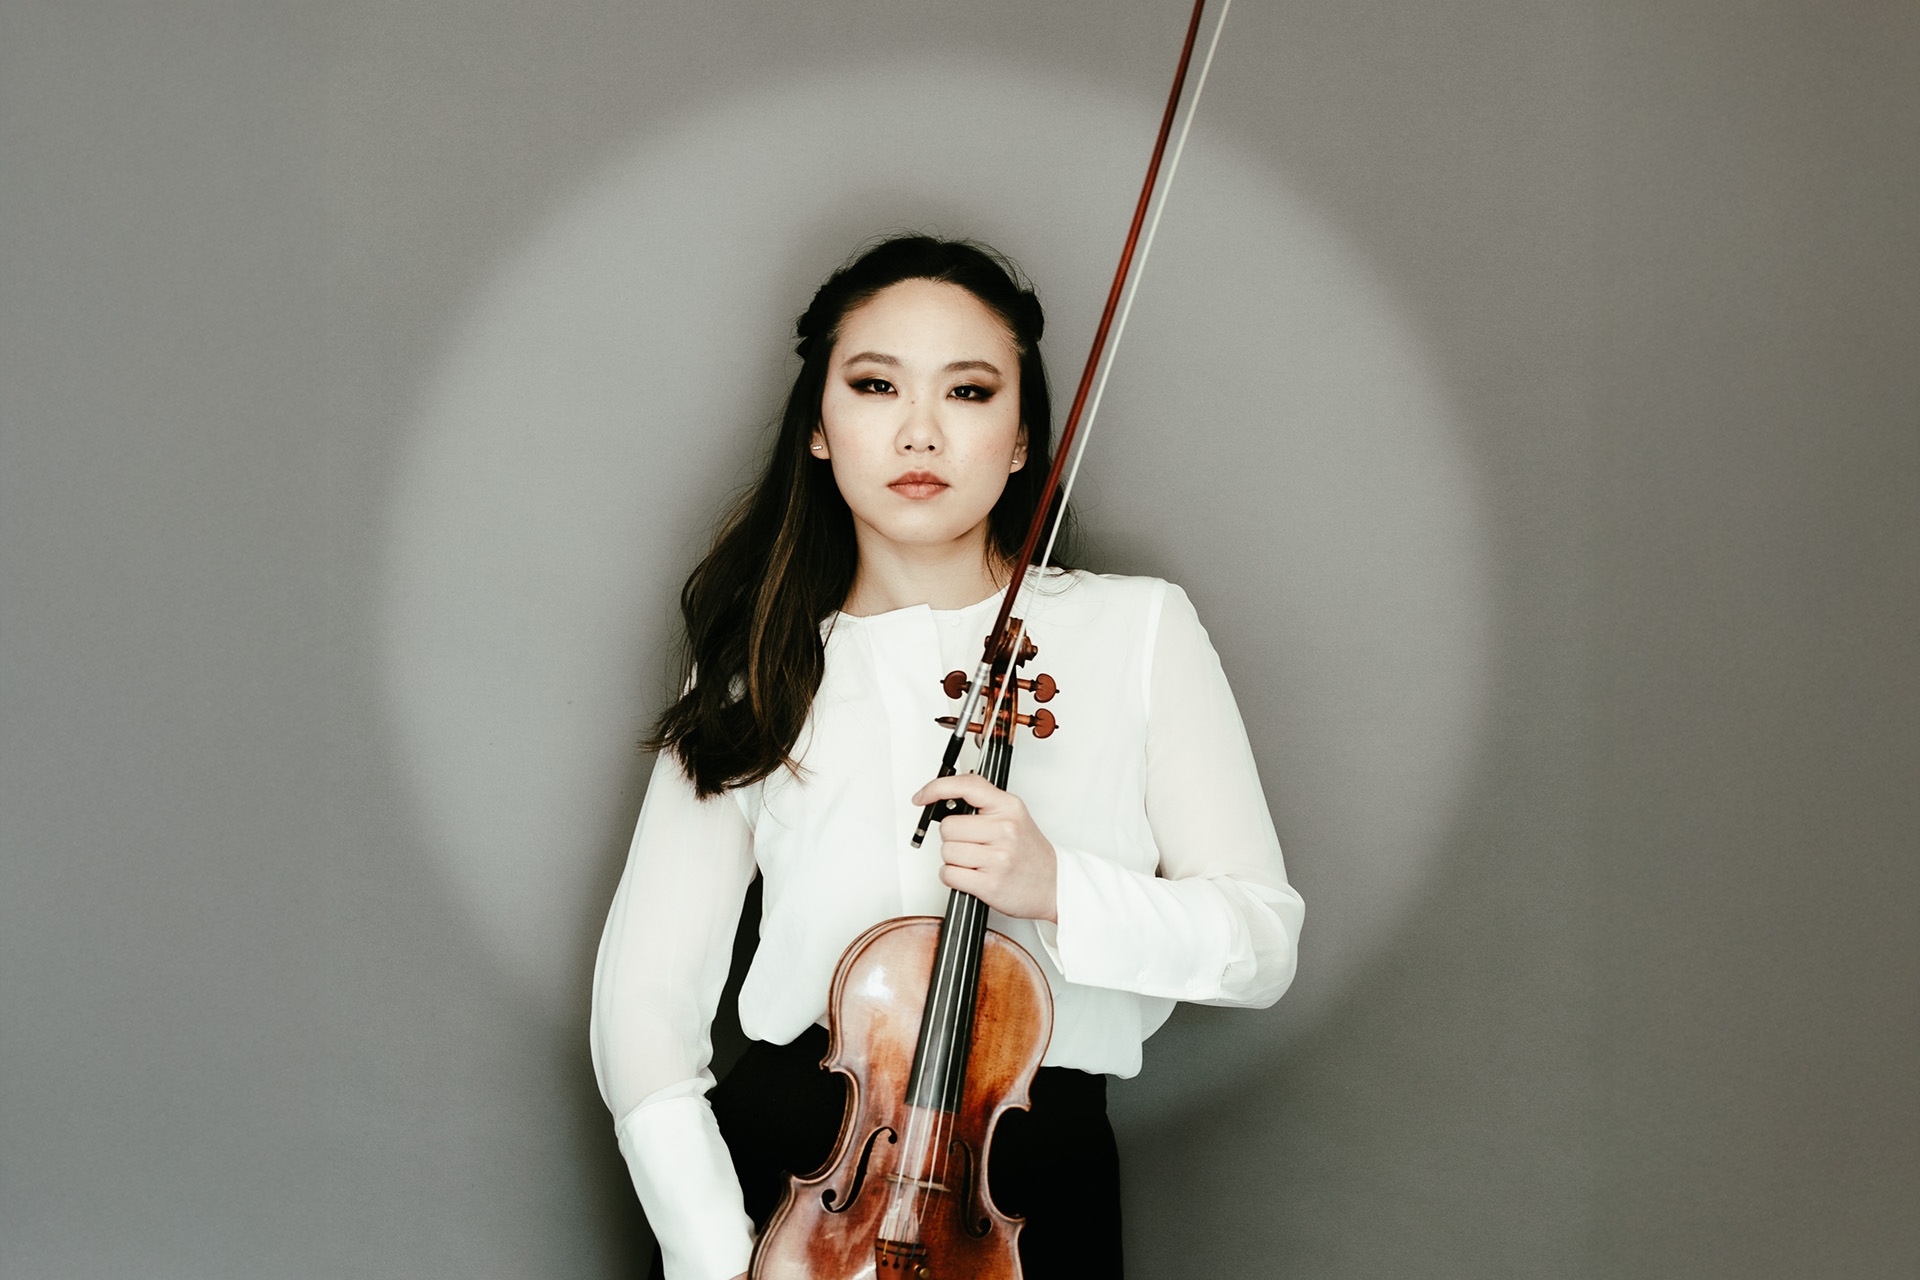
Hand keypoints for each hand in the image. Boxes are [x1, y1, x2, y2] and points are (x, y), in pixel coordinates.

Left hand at [911, 774, 1058, 922]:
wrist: (1054, 884)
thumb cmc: (1030, 853)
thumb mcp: (1014, 816)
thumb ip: (983, 804)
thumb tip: (942, 799)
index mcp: (1009, 807)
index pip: (966, 786)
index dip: (936, 788)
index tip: (921, 797)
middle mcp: (1005, 829)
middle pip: (948, 827)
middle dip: (953, 838)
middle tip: (972, 844)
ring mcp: (998, 857)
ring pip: (946, 852)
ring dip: (954, 860)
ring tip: (976, 862)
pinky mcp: (990, 883)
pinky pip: (949, 875)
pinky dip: (954, 877)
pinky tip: (973, 875)